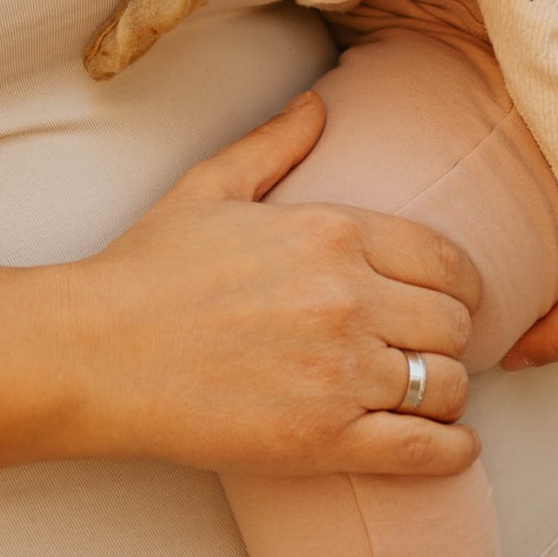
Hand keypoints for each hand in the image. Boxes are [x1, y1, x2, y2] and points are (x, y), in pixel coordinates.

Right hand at [60, 88, 481, 479]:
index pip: (445, 259)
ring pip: (448, 385)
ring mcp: (339, 373)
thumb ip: (275, 143)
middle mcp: (347, 298)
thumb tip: (319, 106)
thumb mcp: (210, 187)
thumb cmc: (146, 269)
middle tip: (431, 350)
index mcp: (331, 231)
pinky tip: (447, 446)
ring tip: (426, 397)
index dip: (462, 284)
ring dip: (446, 393)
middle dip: (452, 338)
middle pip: (454, 323)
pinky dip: (451, 450)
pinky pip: (425, 450)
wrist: (95, 352)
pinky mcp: (323, 441)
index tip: (454, 301)